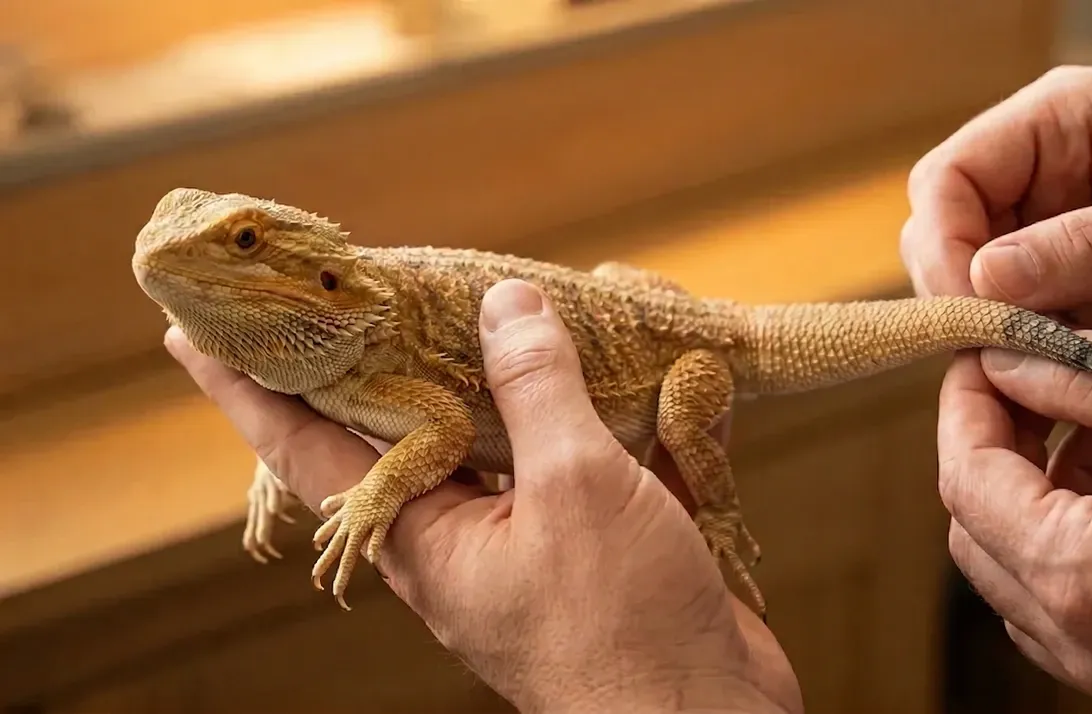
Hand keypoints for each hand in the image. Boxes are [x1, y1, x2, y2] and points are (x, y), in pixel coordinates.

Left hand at [166, 278, 800, 713]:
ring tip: (535, 304)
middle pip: (420, 426)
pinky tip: (675, 369)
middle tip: (372, 286)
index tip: (192, 335)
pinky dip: (641, 411)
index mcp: (427, 537)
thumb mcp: (573, 490)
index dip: (249, 390)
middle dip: (400, 355)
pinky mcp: (615, 536)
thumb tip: (505, 305)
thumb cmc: (621, 629)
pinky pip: (615, 456)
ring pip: (525, 432)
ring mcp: (545, 533)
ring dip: (538, 371)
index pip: (308, 449)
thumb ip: (537, 392)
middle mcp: (472, 532)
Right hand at [901, 65, 1091, 373]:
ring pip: (971, 292)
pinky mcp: (1070, 296)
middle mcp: (1043, 177)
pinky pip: (1015, 332)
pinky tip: (1043, 394)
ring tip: (1018, 382)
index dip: (943, 240)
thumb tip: (982, 276)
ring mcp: (1052, 240)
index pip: (951, 175)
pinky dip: (1019, 366)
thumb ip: (1091, 244)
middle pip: (945, 234)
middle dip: (958, 294)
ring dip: (987, 338)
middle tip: (988, 352)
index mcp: (1064, 123)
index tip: (966, 305)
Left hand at [940, 332, 1091, 711]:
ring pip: (1011, 574)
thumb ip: (1079, 372)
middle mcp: (1081, 641)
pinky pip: (1060, 609)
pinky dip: (1061, 548)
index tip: (977, 360)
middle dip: (987, 453)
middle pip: (975, 532)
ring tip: (1070, 435)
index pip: (965, 481)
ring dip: (1021, 501)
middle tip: (1020, 389)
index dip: (963, 409)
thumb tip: (998, 355)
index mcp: (1083, 576)